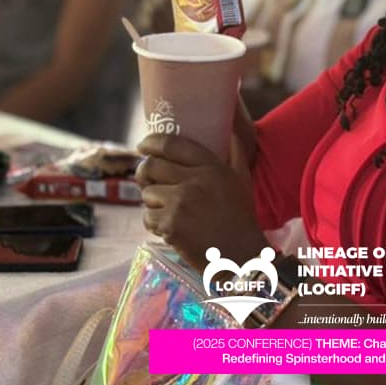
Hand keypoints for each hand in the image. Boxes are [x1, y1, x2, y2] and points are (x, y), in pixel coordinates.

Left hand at [136, 132, 267, 270]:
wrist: (239, 255)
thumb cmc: (241, 216)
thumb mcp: (242, 179)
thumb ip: (236, 152)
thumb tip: (232, 129)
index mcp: (211, 167)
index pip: (173, 145)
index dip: (152, 142)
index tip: (143, 146)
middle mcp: (194, 181)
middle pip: (152, 166)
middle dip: (144, 173)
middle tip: (147, 180)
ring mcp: (180, 203)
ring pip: (147, 193)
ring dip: (152, 202)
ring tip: (167, 210)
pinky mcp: (170, 225)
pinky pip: (148, 217)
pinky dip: (154, 223)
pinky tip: (169, 228)